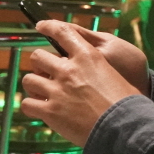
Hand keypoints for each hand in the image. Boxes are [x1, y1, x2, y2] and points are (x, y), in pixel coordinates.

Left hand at [20, 21, 146, 146]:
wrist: (123, 126)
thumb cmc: (125, 101)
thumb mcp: (114, 73)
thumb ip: (96, 66)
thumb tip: (86, 65)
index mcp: (87, 56)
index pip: (62, 32)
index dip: (49, 27)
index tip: (41, 26)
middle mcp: (69, 70)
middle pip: (38, 56)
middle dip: (40, 63)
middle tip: (46, 71)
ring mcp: (57, 91)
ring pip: (29, 79)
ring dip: (34, 84)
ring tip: (41, 91)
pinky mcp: (50, 112)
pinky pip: (27, 104)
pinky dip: (32, 106)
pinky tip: (40, 109)